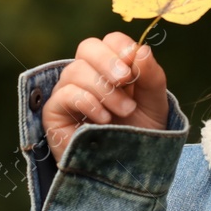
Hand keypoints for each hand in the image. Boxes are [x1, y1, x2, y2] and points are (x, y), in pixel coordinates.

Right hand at [42, 32, 169, 164]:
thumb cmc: (141, 134)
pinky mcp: (55, 112)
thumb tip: (141, 49)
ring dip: (104, 89)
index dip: (121, 48)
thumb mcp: (154, 103)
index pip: (111, 41)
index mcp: (114, 68)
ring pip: (76, 70)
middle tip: (125, 79)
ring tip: (123, 111)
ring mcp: (69, 92)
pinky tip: (103, 119)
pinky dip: (87, 102)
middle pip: (88, 47)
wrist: (129, 168)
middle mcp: (89, 75)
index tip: (134, 68)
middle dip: (108, 61)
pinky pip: (64, 94)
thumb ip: (151, 76)